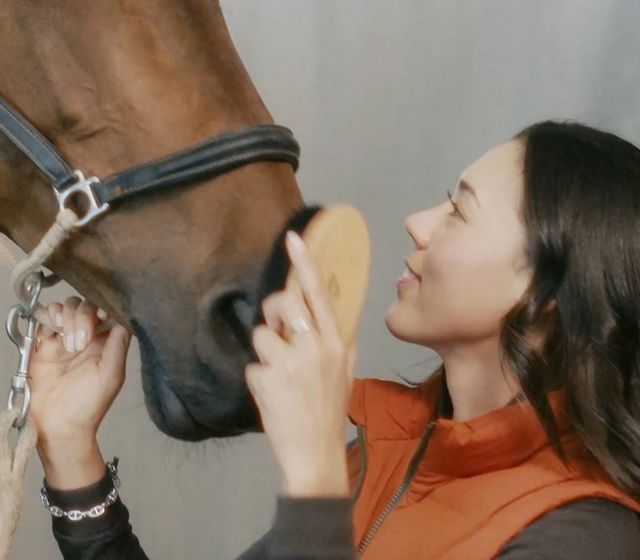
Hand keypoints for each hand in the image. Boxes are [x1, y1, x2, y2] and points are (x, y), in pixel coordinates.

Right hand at [29, 297, 130, 443]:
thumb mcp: (111, 376)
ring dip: (67, 316)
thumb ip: (118, 346)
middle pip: (87, 306)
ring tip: (67, 343)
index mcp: (107, 341)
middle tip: (79, 345)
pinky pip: (46, 317)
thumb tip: (125, 318)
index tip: (100, 317)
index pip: (108, 311)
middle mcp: (88, 335)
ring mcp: (65, 337)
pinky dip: (49, 315)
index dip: (104, 308)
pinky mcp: (44, 343)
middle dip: (83, 317)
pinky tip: (52, 326)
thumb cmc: (89, 405)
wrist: (58, 427)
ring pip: (68, 307)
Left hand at [246, 232, 355, 497]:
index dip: (305, 264)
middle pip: (284, 302)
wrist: (316, 454)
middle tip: (276, 327)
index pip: (319, 294)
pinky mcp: (267, 381)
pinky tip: (271, 394)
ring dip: (264, 351)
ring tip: (277, 374)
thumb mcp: (345, 375)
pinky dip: (257, 377)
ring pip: (261, 333)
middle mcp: (314, 347)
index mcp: (334, 343)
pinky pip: (252, 364)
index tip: (292, 238)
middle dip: (273, 309)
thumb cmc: (330, 411)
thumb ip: (341, 344)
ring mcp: (289, 364)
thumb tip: (337, 321)